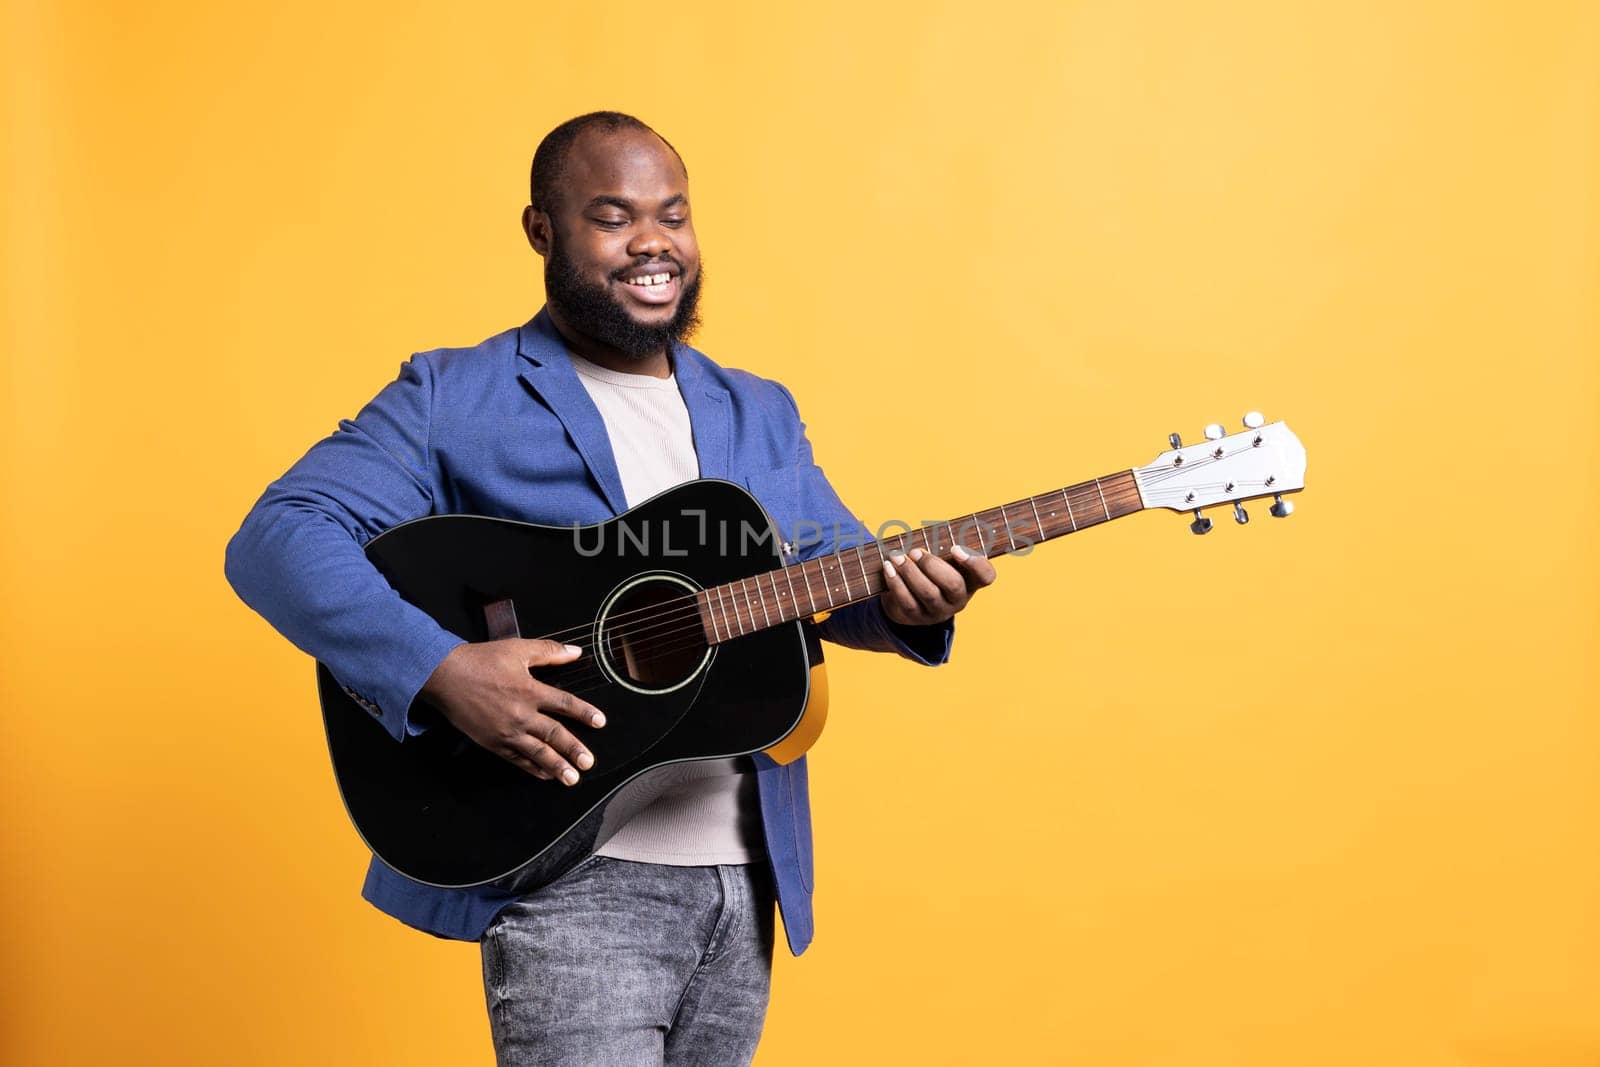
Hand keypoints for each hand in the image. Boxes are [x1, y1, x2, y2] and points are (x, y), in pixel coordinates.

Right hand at [420, 639, 604, 783]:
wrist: (444, 676)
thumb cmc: (480, 660)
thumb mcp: (517, 649)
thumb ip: (549, 651)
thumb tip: (575, 652)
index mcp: (530, 690)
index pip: (564, 703)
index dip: (584, 713)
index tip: (600, 722)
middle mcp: (521, 714)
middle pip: (554, 735)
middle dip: (574, 750)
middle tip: (588, 762)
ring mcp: (506, 731)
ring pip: (537, 753)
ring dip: (556, 766)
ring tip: (571, 778)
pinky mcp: (492, 742)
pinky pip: (516, 759)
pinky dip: (531, 768)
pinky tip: (544, 774)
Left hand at [879, 544, 995, 626]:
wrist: (908, 599)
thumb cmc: (928, 571)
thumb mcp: (939, 559)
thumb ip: (939, 546)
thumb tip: (927, 532)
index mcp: (970, 582)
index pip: (986, 576)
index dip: (975, 563)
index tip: (955, 548)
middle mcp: (958, 599)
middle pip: (953, 584)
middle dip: (932, 565)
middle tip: (915, 551)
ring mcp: (939, 611)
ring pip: (928, 593)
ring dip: (910, 572)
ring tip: (896, 556)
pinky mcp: (917, 618)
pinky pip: (907, 602)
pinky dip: (896, 583)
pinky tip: (888, 568)